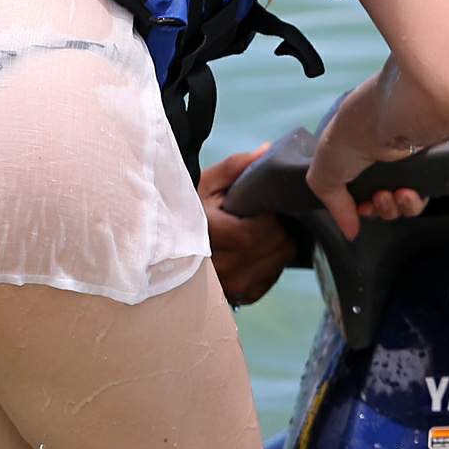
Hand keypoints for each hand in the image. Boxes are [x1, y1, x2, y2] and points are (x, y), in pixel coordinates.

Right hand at [197, 144, 299, 305]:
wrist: (167, 241)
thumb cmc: (188, 208)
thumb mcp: (206, 182)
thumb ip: (236, 167)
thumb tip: (268, 151)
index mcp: (206, 235)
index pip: (254, 233)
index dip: (270, 217)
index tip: (267, 204)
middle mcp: (218, 267)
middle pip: (272, 247)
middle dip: (281, 228)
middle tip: (273, 214)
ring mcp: (228, 286)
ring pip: (276, 263)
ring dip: (279, 245)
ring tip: (267, 230)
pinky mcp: (238, 297)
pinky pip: (270, 279)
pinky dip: (272, 263)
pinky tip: (260, 250)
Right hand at [305, 80, 429, 240]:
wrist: (391, 119)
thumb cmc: (350, 138)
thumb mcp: (323, 175)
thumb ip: (335, 207)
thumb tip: (350, 232)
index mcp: (353, 156)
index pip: (356, 192)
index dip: (357, 208)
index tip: (359, 209)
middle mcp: (379, 159)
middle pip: (380, 203)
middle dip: (377, 209)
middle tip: (376, 200)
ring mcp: (404, 163)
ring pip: (401, 204)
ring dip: (394, 208)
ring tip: (393, 196)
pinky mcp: (427, 166)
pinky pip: (421, 196)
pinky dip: (413, 201)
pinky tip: (407, 193)